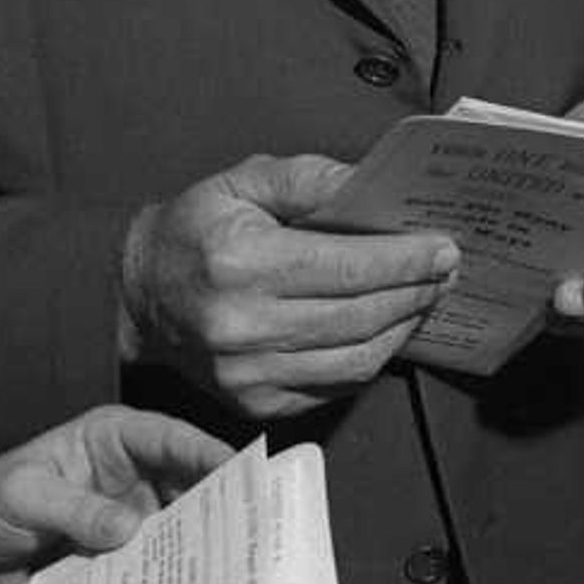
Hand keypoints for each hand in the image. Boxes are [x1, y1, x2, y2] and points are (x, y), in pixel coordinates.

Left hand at [0, 406, 233, 583]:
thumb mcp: (20, 495)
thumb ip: (71, 507)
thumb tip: (129, 528)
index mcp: (110, 439)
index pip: (167, 438)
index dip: (206, 452)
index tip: (240, 471)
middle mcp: (131, 477)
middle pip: (188, 486)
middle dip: (221, 506)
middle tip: (254, 533)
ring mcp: (131, 523)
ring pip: (180, 532)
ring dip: (203, 551)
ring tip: (235, 577)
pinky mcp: (123, 564)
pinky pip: (157, 571)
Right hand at [118, 155, 456, 419]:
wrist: (137, 299)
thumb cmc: (194, 231)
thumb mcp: (242, 182)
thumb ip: (310, 180)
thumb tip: (372, 185)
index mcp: (240, 263)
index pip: (346, 267)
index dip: (404, 260)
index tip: (443, 247)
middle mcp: (242, 326)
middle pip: (360, 315)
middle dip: (415, 291)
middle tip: (446, 269)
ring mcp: (248, 374)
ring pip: (356, 358)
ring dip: (402, 328)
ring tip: (424, 298)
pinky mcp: (256, 404)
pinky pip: (335, 385)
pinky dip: (371, 358)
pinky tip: (385, 329)